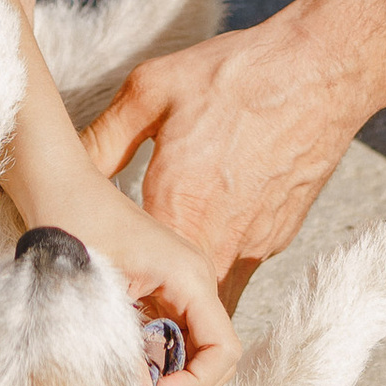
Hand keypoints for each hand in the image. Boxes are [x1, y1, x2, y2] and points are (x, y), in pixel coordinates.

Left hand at [0, 113, 235, 385]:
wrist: (56, 185)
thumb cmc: (71, 225)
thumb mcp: (95, 296)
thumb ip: (121, 354)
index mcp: (190, 276)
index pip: (224, 350)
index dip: (197, 384)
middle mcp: (196, 279)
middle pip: (217, 354)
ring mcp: (183, 282)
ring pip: (198, 347)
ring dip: (175, 376)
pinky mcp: (165, 285)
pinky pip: (178, 333)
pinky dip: (161, 358)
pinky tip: (131, 367)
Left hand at [82, 16, 367, 300]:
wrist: (320, 71)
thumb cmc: (235, 76)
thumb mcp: (151, 91)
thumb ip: (104, 139)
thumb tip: (66, 169)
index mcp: (178, 210)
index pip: (137, 285)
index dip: (114, 297)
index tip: (96, 297)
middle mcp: (219, 240)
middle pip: (178, 309)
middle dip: (151, 314)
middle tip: (122, 302)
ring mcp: (255, 244)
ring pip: (212, 295)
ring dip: (186, 297)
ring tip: (157, 278)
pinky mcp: (278, 237)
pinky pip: (239, 267)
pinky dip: (216, 265)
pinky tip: (202, 233)